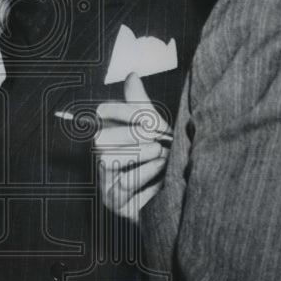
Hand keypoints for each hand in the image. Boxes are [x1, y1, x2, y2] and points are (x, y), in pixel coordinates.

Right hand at [95, 73, 170, 223]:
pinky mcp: (115, 204)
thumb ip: (140, 106)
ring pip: (108, 161)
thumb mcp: (155, 131)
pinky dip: (144, 175)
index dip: (122, 111)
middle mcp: (101, 158)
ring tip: (161, 154)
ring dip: (139, 155)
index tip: (148, 117)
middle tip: (157, 138)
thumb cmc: (162, 160)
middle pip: (101, 138)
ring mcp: (105, 182)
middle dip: (131, 135)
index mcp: (110, 134)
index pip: (103, 114)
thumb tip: (132, 76)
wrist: (179, 200)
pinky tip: (162, 172)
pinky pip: (122, 186)